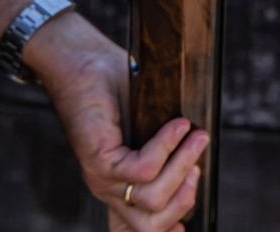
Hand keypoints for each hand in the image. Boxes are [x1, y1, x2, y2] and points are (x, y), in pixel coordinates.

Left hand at [27, 14, 208, 231]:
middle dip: (184, 200)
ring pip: (152, 198)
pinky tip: (179, 125)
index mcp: (118, 186)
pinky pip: (143, 168)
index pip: (136, 227)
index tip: (183, 230)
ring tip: (198, 136)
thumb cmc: (115, 91)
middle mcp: (108, 189)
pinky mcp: (98, 159)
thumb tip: (199, 151)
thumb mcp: (144, 125)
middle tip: (198, 168)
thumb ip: (163, 147)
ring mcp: (101, 178)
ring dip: (183, 165)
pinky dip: (167, 147)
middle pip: (150, 225)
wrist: (80, 64)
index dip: (164, 231)